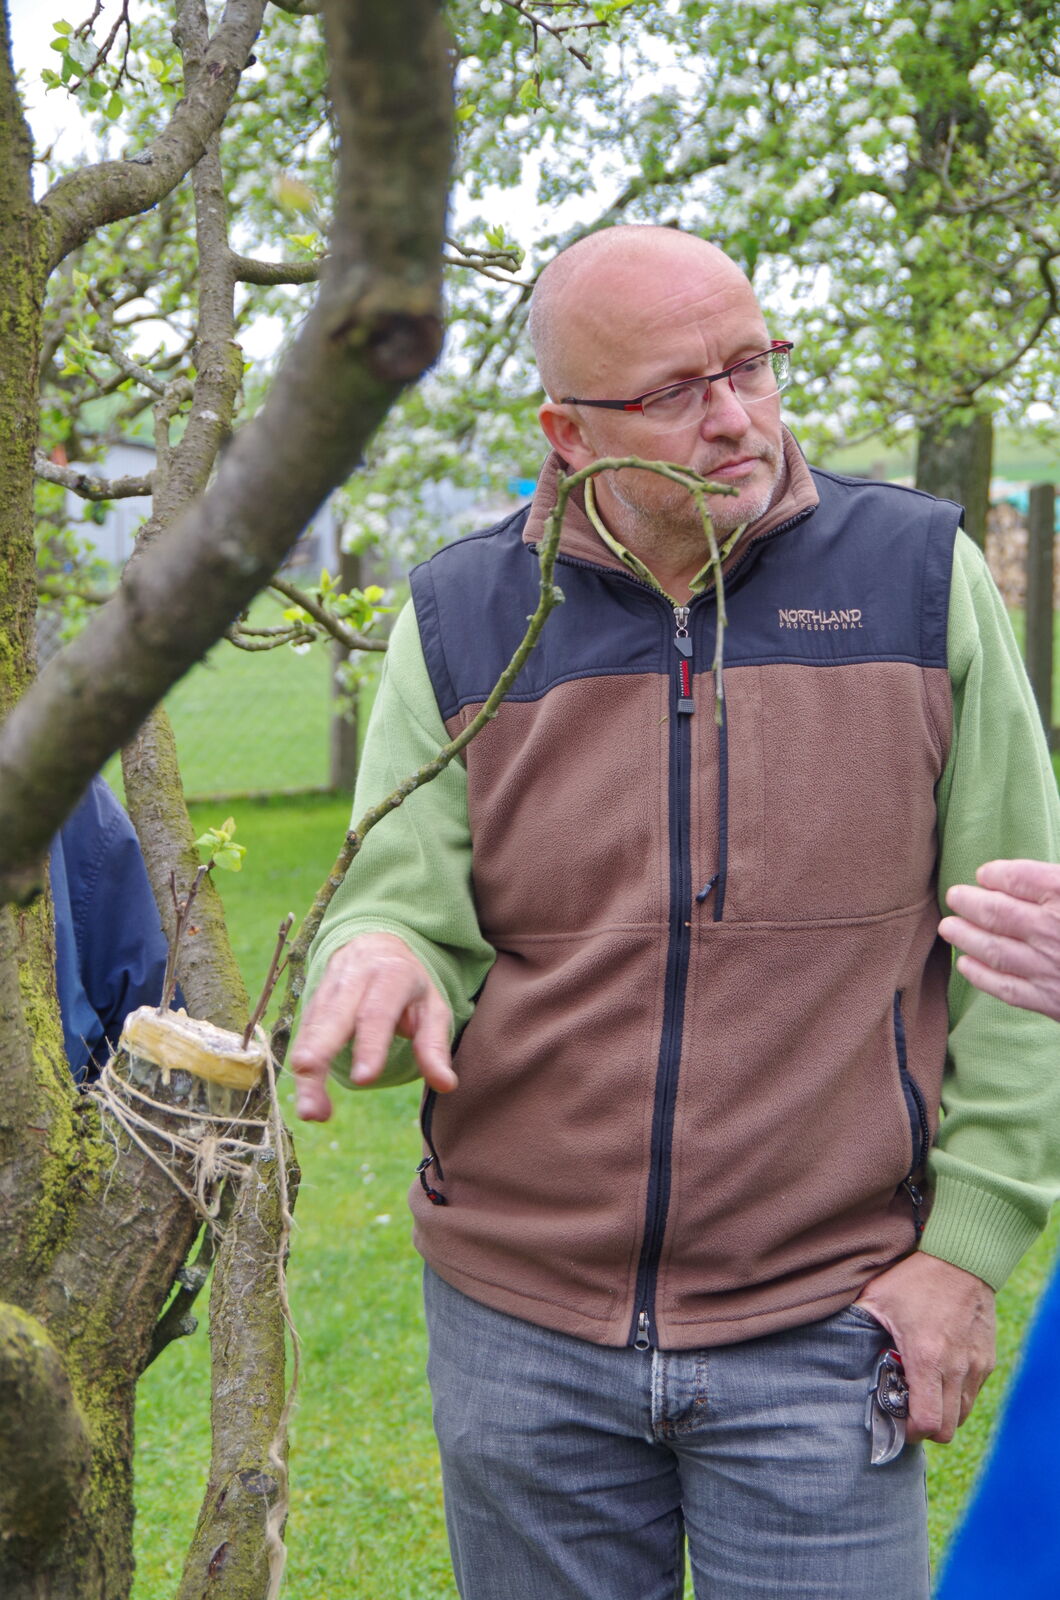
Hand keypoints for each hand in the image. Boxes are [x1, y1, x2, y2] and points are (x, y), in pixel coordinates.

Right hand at [290, 932, 455, 1121]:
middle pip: (333, 1018)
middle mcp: (355, 977)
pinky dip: (302, 1066)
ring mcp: (329, 987)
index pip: (377, 1012)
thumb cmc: (409, 985)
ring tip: (310, 1112)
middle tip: (314, 1091)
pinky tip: (307, 1096)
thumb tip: (446, 1085)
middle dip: (320, 1055)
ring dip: (307, 1072)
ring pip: (312, 1029)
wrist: (376, 944)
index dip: (369, 1044)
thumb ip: (435, 1045)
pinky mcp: (313, 1000)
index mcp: (391, 975)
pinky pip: (305, 1033)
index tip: (364, 1079)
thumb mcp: (432, 1007)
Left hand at [853, 1254, 994, 1443]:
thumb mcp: (877, 1299)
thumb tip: (832, 1343)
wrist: (962, 1258)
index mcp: (927, 1357)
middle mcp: (957, 1367)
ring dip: (943, 1413)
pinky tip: (940, 1375)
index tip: (896, 1420)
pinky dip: (957, 1395)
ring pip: (963, 1414)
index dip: (910, 1431)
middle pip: (948, 1429)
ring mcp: (976, 1365)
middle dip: (926, 1428)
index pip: (927, 1422)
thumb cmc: (914, 1278)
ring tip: (923, 1392)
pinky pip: (973, 1393)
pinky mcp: (988, 1359)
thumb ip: (856, 1325)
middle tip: (907, 1409)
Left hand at [939, 859, 1059, 1022]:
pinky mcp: (1051, 1001)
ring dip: (964, 935)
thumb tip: (1024, 877)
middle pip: (996, 910)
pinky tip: (966, 965)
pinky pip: (1005, 987)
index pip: (1020, 877)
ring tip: (949, 926)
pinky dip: (980, 975)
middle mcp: (1054, 928)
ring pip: (992, 948)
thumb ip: (1057, 883)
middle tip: (954, 896)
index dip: (997, 874)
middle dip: (969, 902)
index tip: (985, 874)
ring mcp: (1049, 966)